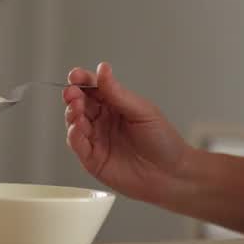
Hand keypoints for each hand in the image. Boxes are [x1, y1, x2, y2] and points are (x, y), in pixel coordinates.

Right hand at [63, 62, 192, 204]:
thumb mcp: (142, 111)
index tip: (75, 76)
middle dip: (73, 96)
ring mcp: (97, 139)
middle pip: (80, 103)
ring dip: (72, 114)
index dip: (82, 80)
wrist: (171, 174)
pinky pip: (78, 145)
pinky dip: (74, 135)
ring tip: (76, 109)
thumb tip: (103, 69)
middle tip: (73, 93)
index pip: (94, 88)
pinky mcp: (93, 159)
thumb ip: (118, 93)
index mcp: (115, 105)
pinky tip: (77, 128)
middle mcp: (103, 120)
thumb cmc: (163, 142)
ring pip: (75, 123)